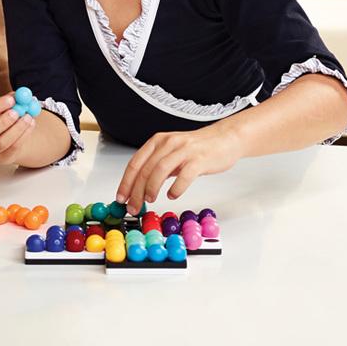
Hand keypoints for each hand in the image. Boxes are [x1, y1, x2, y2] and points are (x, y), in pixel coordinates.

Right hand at [0, 93, 35, 163]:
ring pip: (1, 143)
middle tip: (17, 112)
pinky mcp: (2, 159)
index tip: (11, 99)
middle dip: (2, 122)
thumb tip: (19, 95)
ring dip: (17, 128)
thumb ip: (10, 100)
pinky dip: (24, 135)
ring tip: (28, 117)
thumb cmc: (3, 119)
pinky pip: (13, 149)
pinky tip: (31, 125)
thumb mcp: (3, 107)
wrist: (10, 137)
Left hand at [115, 122, 243, 213]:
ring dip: (152, 187)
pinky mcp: (200, 159)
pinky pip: (185, 175)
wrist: (225, 139)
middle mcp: (168, 143)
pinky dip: (176, 187)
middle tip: (133, 206)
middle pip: (145, 168)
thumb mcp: (171, 153)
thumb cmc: (197, 148)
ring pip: (160, 169)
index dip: (125, 182)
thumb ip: (157, 166)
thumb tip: (139, 188)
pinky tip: (172, 195)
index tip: (121, 198)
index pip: (135, 162)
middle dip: (135, 190)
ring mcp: (184, 150)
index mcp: (158, 141)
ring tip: (149, 200)